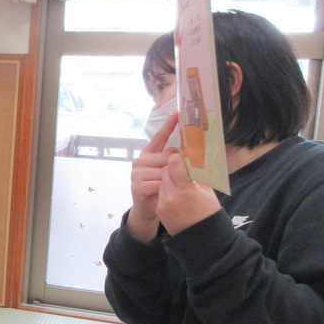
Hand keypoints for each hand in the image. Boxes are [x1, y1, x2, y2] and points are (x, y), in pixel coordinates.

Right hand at [127, 110, 179, 242]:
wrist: (147, 210)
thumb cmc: (160, 189)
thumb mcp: (167, 172)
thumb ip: (172, 161)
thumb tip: (186, 152)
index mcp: (148, 154)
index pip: (159, 137)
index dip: (169, 125)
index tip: (178, 113)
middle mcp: (140, 161)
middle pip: (167, 157)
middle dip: (177, 166)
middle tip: (183, 175)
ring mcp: (137, 174)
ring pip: (165, 171)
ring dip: (173, 180)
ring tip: (174, 187)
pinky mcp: (137, 186)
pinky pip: (160, 184)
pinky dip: (167, 189)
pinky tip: (165, 193)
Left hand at [155, 151, 220, 234]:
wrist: (200, 237)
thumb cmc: (208, 212)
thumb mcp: (207, 191)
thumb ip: (197, 175)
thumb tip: (191, 161)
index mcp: (186, 190)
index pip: (173, 165)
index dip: (176, 158)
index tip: (179, 156)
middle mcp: (172, 196)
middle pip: (165, 171)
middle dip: (171, 168)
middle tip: (179, 168)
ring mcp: (164, 203)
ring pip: (161, 181)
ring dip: (168, 179)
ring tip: (178, 182)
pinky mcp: (159, 209)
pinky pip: (160, 193)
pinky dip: (166, 190)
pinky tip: (175, 193)